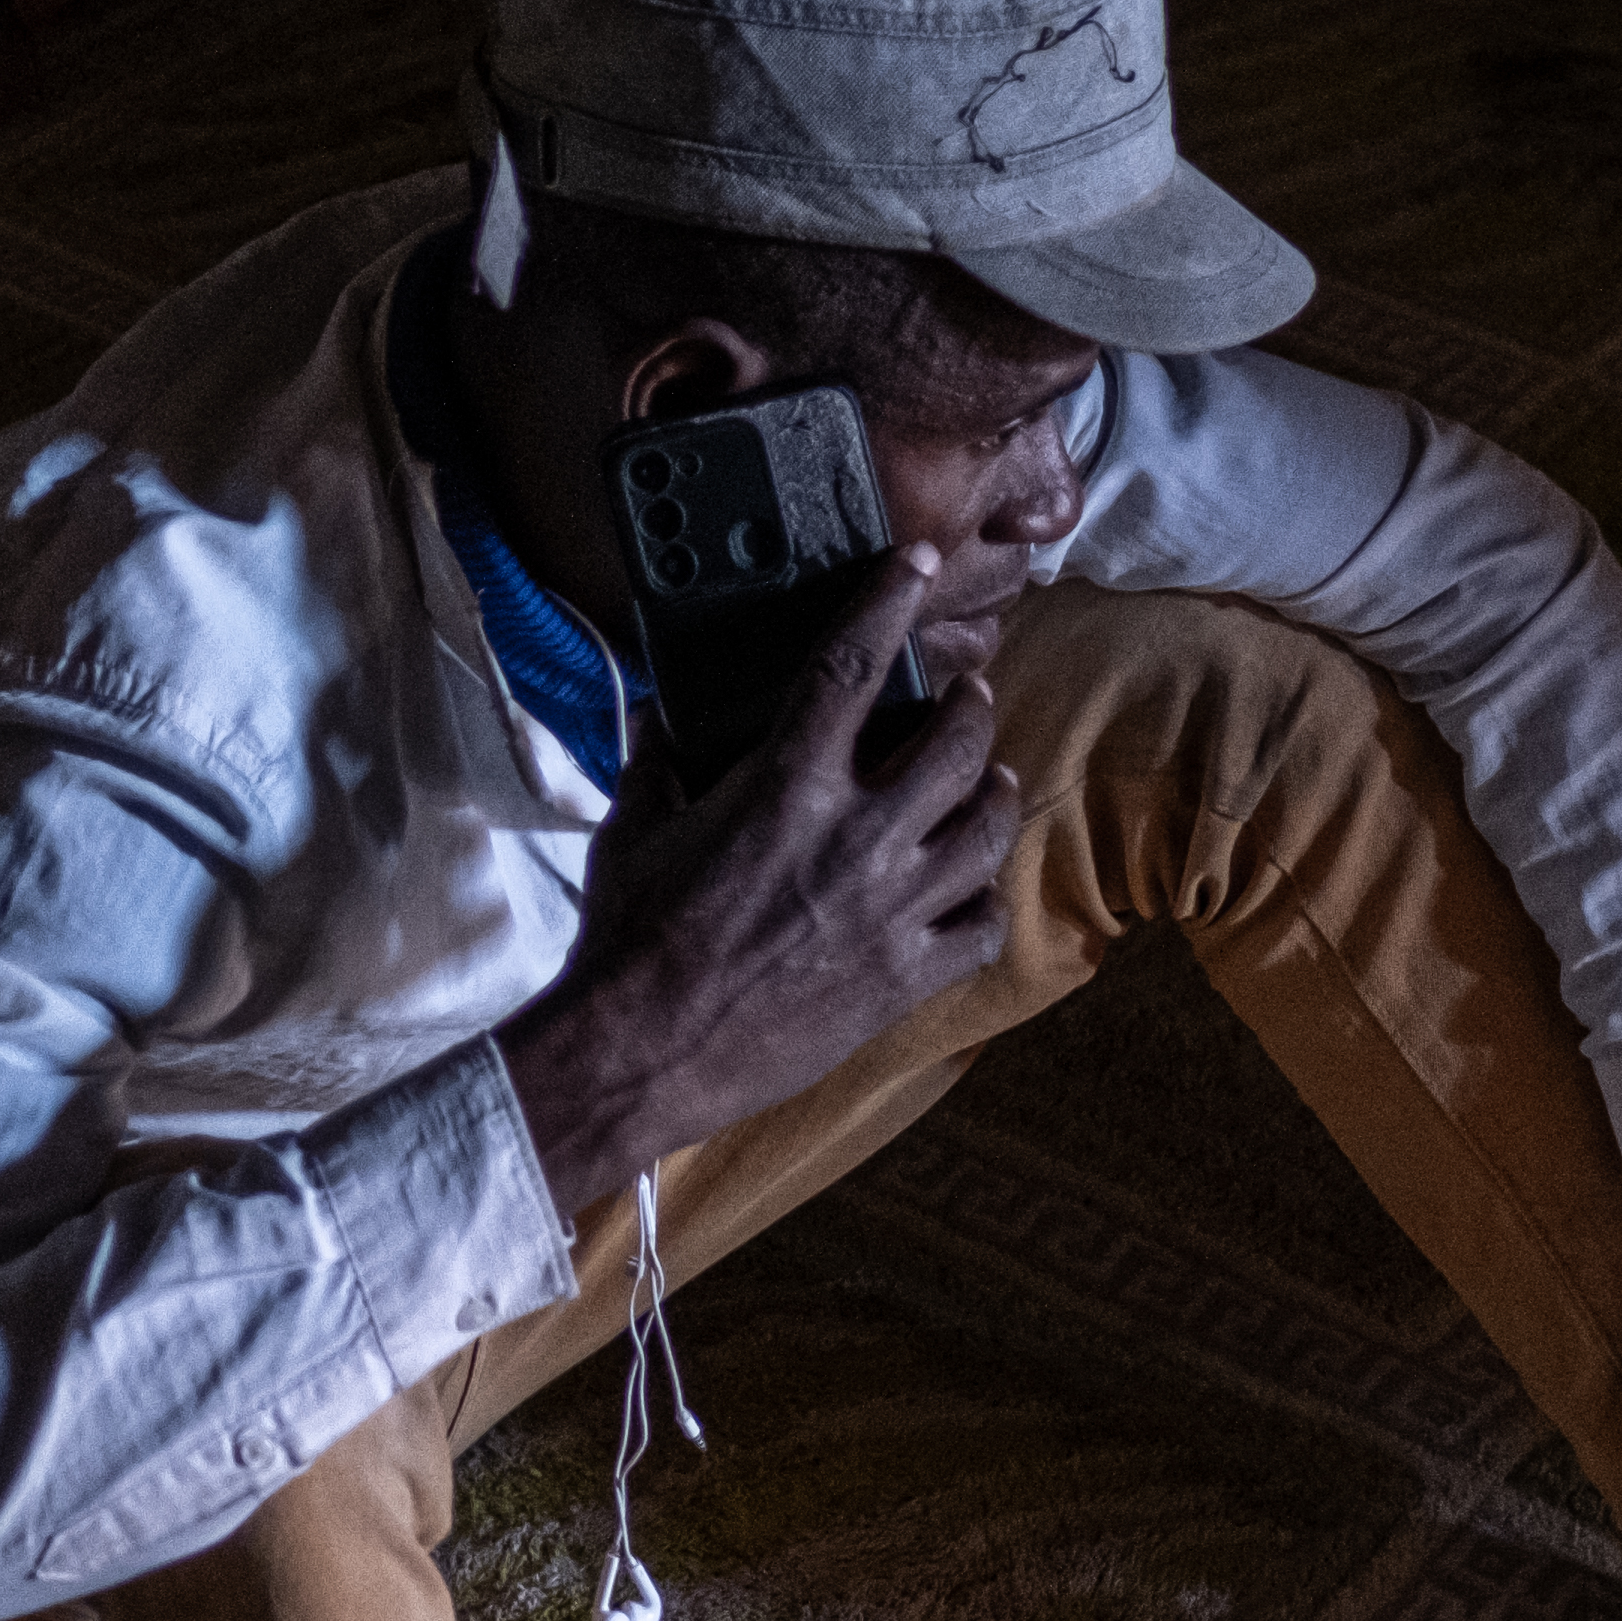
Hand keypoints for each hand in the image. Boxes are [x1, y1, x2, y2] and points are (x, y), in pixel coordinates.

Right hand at [497, 565, 1013, 1196]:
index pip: (853, 664)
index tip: (917, 566)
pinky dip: (982, 899)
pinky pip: (983, 924)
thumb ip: (662, 763)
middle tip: (963, 698)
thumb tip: (666, 716)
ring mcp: (890, 909)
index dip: (891, 601)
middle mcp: (853, 838)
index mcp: (783, 788)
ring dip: (993, 788)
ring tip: (986, 778)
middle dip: (969, 705)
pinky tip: (966, 890)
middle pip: (957, 739)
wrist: (639, 1054)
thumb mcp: (633, 831)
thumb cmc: (628, 942)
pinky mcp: (905, 977)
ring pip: (989, 824)